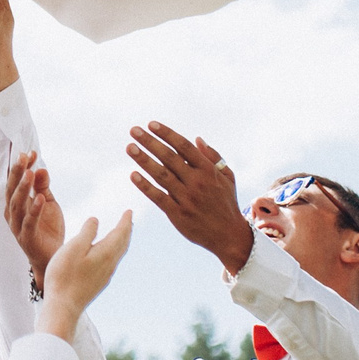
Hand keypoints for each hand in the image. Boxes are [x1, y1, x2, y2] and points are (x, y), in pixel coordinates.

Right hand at [0, 152, 64, 281]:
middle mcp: (13, 214)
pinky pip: (29, 222)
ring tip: (29, 173)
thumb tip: (40, 168)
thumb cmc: (48, 229)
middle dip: (16, 173)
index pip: (15, 181)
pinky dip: (35, 210)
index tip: (30, 152)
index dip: (21, 167)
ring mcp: (18, 226)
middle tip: (22, 157)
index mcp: (16, 204)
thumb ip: (43, 187)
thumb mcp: (48, 203)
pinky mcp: (27, 238)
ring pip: (17, 205)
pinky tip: (40, 198)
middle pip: (11, 190)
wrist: (53, 257)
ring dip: (23, 188)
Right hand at [36, 212, 134, 339]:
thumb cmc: (64, 276)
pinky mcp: (98, 284)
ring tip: (121, 234)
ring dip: (122, 241)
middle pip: (123, 244)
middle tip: (129, 220)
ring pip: (118, 254)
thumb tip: (96, 220)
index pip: (120, 233)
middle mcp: (110, 265)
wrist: (63, 307)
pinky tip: (107, 255)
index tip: (130, 211)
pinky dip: (114, 252)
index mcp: (106, 253)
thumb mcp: (73, 248)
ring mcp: (105, 276)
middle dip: (127, 230)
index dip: (125, 221)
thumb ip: (86, 232)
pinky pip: (111, 262)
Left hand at [127, 123, 250, 273]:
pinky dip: (145, 186)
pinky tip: (133, 175)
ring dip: (144, 160)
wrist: (228, 235)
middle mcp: (197, 182)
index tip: (151, 124)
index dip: (167, 134)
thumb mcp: (228, 177)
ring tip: (130, 147)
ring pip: (161, 175)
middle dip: (150, 142)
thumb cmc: (226, 202)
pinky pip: (158, 197)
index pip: (184, 147)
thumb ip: (213, 157)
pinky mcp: (177, 214)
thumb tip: (197, 139)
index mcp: (208, 170)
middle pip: (169, 157)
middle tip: (134, 130)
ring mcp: (186, 198)